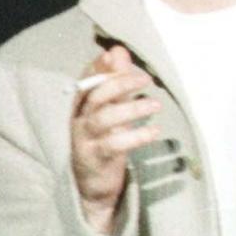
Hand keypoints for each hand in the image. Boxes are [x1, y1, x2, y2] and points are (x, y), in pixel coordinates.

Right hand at [70, 45, 160, 234]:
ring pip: (104, 119)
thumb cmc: (104, 140)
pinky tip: (155, 132)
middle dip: (119, 83)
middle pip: (95, 96)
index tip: (115, 55)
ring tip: (156, 105)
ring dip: (131, 109)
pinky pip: (114, 145)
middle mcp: (79, 120)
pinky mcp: (95, 158)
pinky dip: (135, 136)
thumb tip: (119, 50)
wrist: (93, 185)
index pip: (86, 81)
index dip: (98, 67)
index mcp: (82, 106)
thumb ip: (116, 83)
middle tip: (146, 79)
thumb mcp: (111, 109)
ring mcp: (84, 140)